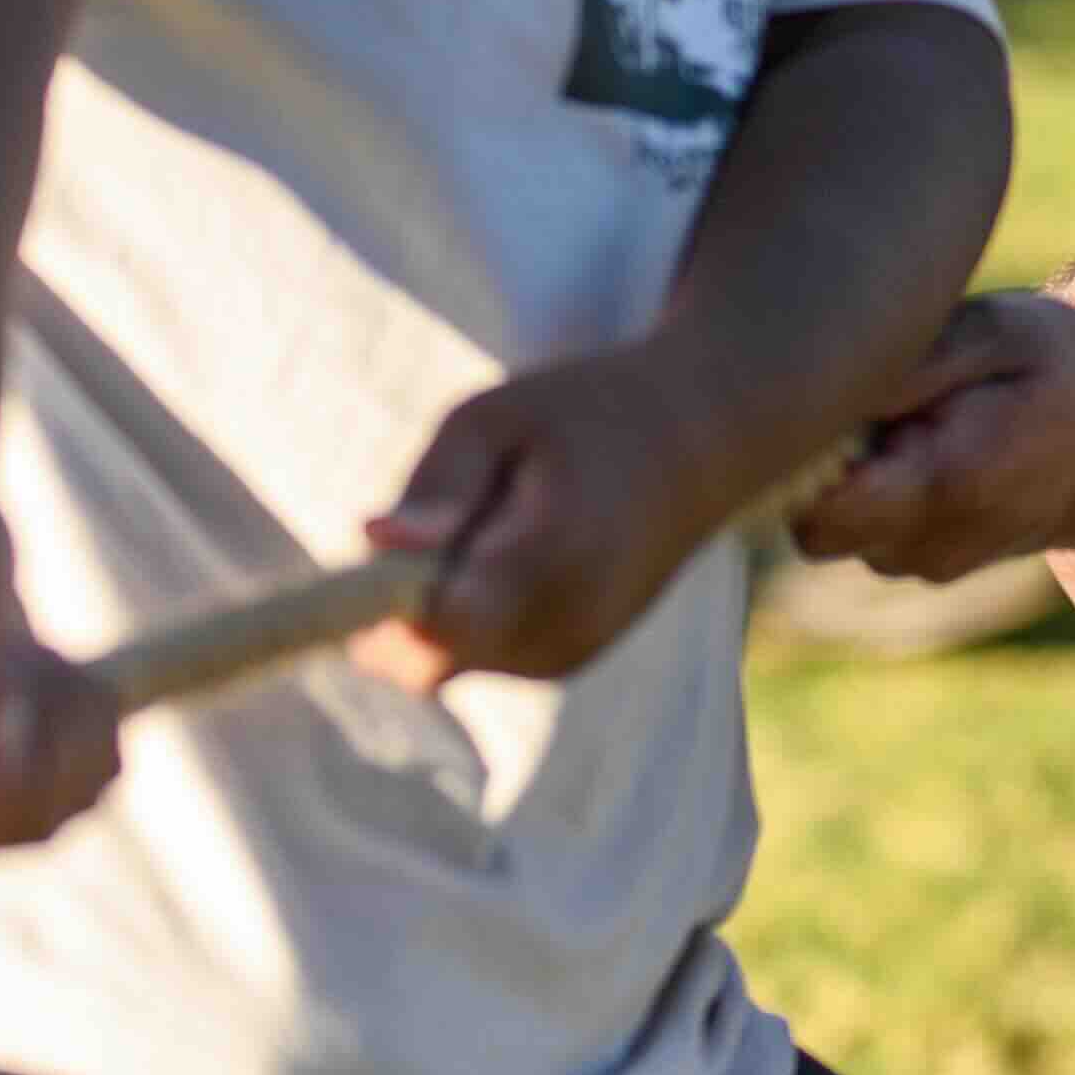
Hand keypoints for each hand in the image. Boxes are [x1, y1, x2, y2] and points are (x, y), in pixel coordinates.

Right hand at [0, 499, 122, 871]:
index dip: (7, 795)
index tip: (17, 703)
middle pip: (20, 827)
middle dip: (56, 742)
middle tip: (35, 662)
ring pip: (61, 803)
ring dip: (77, 728)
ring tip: (39, 658)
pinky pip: (78, 776)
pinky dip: (88, 724)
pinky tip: (53, 667)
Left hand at [352, 358, 731, 693]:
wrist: (700, 440)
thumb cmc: (586, 412)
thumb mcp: (497, 415)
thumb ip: (438, 483)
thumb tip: (373, 541)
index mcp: (552, 558)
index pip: (433, 630)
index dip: (380, 601)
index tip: (377, 540)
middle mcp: (566, 625)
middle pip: (427, 658)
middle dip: (404, 602)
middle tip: (447, 513)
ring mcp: (573, 651)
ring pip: (448, 662)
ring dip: (438, 607)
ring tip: (493, 523)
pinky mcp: (570, 659)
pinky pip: (480, 655)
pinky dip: (471, 612)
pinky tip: (513, 549)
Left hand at [786, 294, 1074, 584]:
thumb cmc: (1062, 375)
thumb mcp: (997, 333)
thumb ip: (908, 361)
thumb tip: (814, 381)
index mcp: (943, 487)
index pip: (813, 509)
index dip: (804, 452)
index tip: (843, 398)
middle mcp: (923, 548)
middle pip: (810, 518)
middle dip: (825, 460)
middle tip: (887, 399)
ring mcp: (922, 565)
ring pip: (834, 524)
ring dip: (856, 472)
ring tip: (922, 417)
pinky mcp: (920, 563)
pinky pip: (863, 527)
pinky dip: (878, 486)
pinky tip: (927, 442)